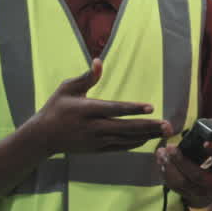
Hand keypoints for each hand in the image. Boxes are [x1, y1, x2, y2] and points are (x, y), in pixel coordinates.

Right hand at [27, 58, 171, 154]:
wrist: (43, 137)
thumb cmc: (56, 108)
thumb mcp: (67, 88)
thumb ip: (86, 77)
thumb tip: (99, 61)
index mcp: (86, 110)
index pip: (114, 109)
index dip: (133, 108)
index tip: (151, 107)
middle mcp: (93, 127)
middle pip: (126, 128)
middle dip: (149, 126)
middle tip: (168, 125)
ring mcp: (96, 141)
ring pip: (126, 139)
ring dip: (147, 135)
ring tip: (165, 131)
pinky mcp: (98, 149)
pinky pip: (121, 147)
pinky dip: (136, 143)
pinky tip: (149, 138)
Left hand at [156, 138, 211, 207]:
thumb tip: (209, 138)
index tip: (206, 142)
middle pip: (196, 175)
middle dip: (180, 161)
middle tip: (170, 147)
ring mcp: (198, 196)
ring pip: (180, 183)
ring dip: (168, 166)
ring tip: (161, 152)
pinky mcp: (186, 197)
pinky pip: (173, 186)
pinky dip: (165, 173)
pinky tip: (161, 161)